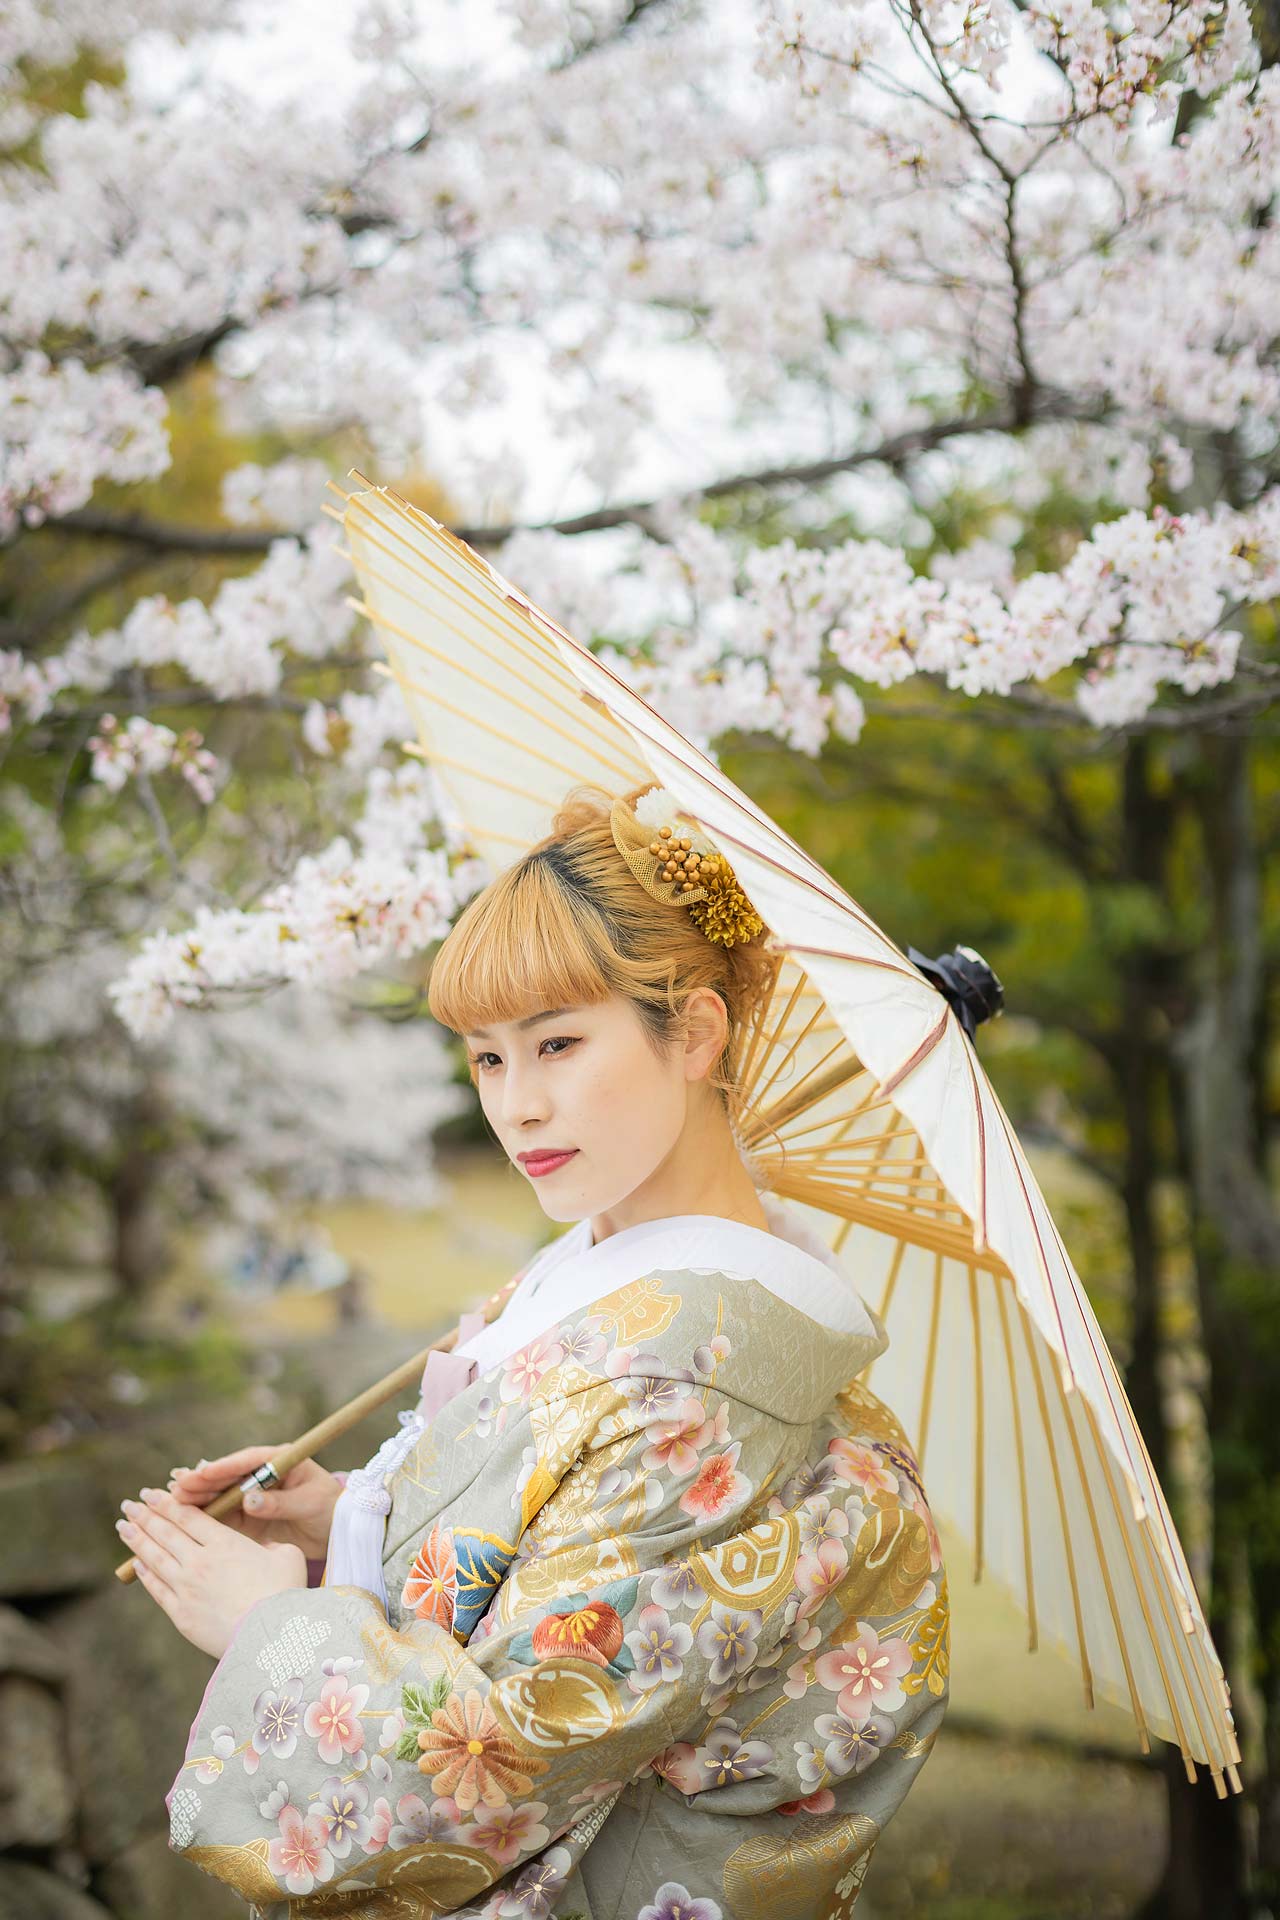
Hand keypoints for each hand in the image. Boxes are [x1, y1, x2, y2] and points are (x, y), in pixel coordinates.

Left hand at [117, 1486, 306, 1657]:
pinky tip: (136, 1562)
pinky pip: (156, 1587)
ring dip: (137, 1539)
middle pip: (165, 1532)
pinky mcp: (180, 1613)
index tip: (151, 1493)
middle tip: (129, 1503)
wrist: (269, 1637)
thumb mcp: (288, 1556)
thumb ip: (272, 1544)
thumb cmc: (283, 1593)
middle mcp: (200, 1561)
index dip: (166, 1503)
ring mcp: (186, 1587)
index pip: (188, 1516)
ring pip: (154, 1557)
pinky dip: (144, 1572)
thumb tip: (265, 1546)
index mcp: (224, 1543)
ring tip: (123, 1525)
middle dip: (145, 1515)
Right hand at [163, 1445, 343, 1561]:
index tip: (203, 1472)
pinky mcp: (246, 1515)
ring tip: (172, 1497)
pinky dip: (203, 1513)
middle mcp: (261, 1474)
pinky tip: (181, 1514)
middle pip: (227, 1475)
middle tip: (177, 1486)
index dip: (224, 1466)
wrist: (336, 1531)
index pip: (247, 1461)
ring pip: (219, 1493)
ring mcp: (251, 1494)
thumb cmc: (328, 1508)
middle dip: (202, 1480)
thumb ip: (279, 1502)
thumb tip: (249, 1501)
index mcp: (279, 1460)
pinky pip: (222, 1513)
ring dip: (197, 1495)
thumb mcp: (308, 1503)